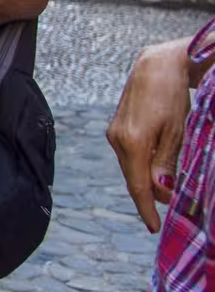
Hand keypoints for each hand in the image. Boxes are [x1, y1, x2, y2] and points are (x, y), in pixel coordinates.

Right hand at [107, 37, 193, 232]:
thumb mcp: (177, 132)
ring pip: (131, 167)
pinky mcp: (117, 127)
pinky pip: (129, 155)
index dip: (147, 209)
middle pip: (133, 178)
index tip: (155, 227)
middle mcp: (117, 139)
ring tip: (167, 187)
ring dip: (147, 179)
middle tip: (169, 209)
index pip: (138, 185)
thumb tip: (162, 193)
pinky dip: (143, 165)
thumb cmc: (172, 95)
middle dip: (150, 195)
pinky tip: (156, 166)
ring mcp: (114, 132)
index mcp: (132, 142)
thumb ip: (167, 164)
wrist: (157, 65)